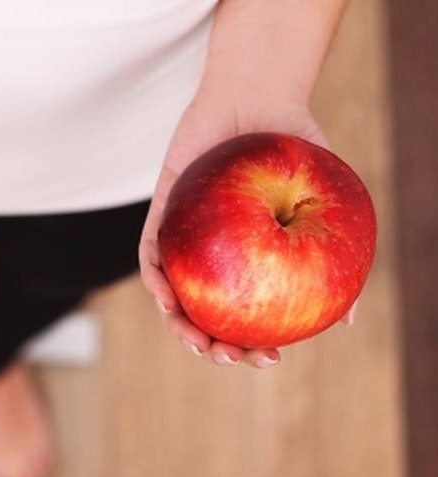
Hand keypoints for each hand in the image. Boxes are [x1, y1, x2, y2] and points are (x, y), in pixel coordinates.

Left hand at [138, 88, 356, 367]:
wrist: (258, 96)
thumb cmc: (294, 148)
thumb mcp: (324, 202)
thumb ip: (332, 255)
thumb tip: (348, 320)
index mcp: (248, 261)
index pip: (246, 315)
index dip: (253, 344)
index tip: (269, 359)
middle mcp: (215, 256)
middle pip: (205, 315)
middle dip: (213, 347)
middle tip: (229, 358)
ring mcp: (185, 239)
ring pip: (173, 296)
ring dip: (179, 325)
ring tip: (198, 342)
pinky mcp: (160, 215)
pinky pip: (151, 255)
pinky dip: (156, 279)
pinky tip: (167, 297)